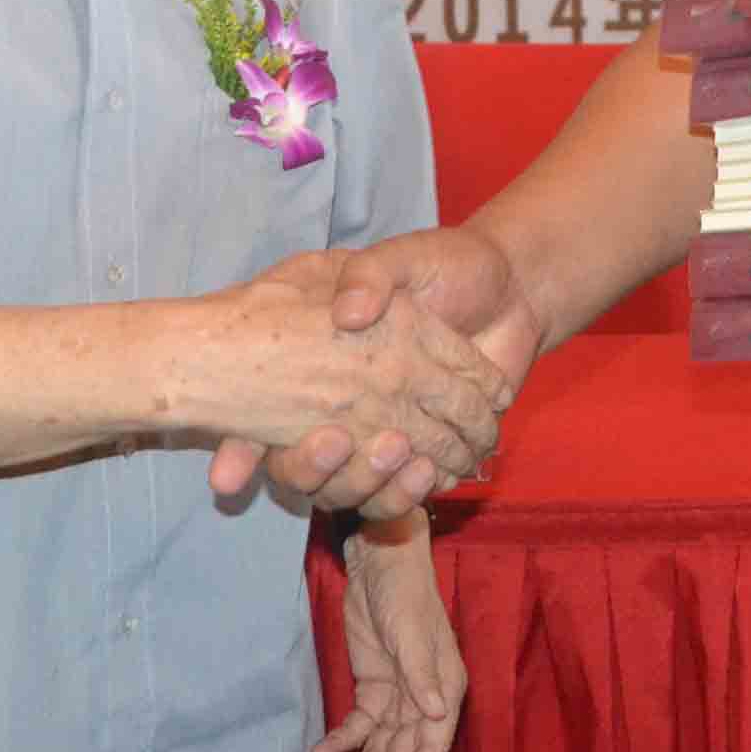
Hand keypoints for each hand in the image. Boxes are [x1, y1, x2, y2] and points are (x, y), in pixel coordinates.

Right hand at [212, 228, 542, 518]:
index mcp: (327, 364)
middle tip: (339, 444)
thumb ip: (369, 275)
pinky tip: (434, 470)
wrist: (510, 290)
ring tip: (400, 454)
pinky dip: (414, 490)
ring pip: (358, 489)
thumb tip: (350, 313)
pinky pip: (403, 493)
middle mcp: (347, 409)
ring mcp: (386, 435)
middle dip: (319, 470)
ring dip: (374, 483)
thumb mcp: (399, 258)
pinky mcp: (426, 454)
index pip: (263, 417)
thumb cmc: (445, 268)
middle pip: (311, 470)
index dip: (240, 447)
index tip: (241, 467)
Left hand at [313, 518, 463, 751]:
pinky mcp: (373, 686)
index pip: (431, 744)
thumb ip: (422, 674)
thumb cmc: (406, 593)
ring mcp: (398, 694)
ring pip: (379, 745)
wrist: (380, 559)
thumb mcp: (413, 632)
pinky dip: (342, 741)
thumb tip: (437, 714)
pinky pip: (359, 725)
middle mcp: (425, 698)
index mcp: (445, 688)